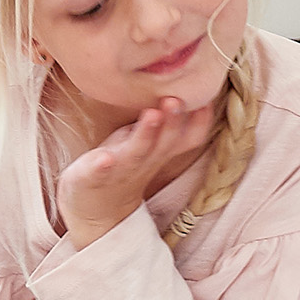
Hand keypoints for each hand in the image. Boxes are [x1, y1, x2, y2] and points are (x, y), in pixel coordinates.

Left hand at [56, 96, 209, 248]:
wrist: (98, 208)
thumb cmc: (125, 164)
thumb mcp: (151, 145)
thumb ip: (167, 125)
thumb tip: (186, 92)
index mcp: (160, 152)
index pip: (187, 140)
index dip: (199, 123)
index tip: (206, 101)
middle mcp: (145, 162)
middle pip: (164, 144)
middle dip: (172, 123)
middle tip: (176, 100)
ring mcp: (120, 170)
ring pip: (136, 153)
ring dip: (145, 135)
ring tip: (153, 114)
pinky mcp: (93, 177)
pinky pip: (99, 172)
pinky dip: (103, 165)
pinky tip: (105, 157)